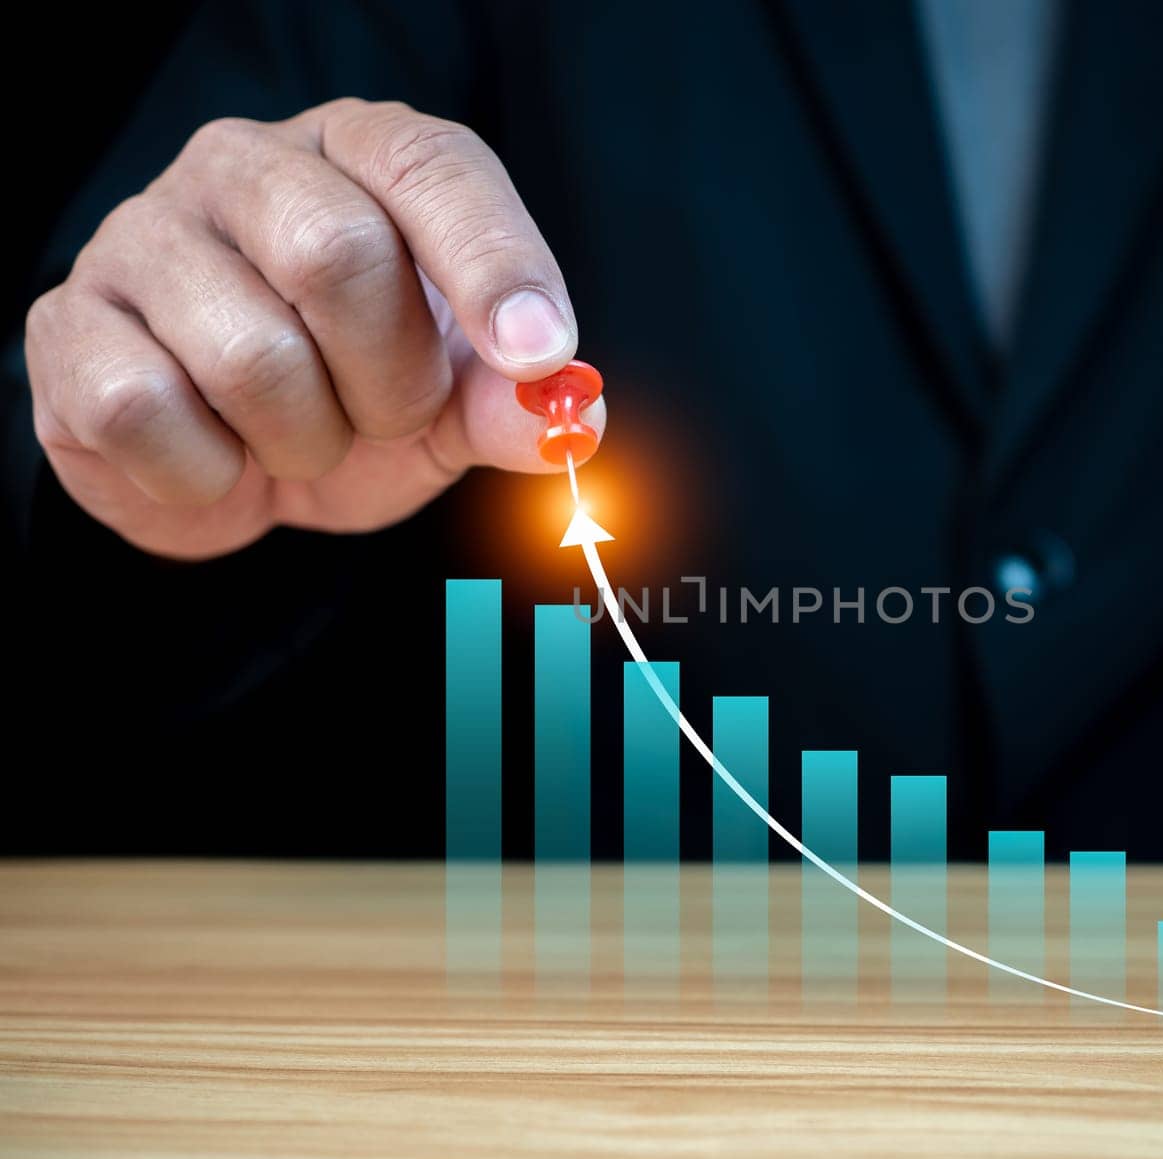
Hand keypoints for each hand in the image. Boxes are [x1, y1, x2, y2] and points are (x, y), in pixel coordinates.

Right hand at [23, 98, 603, 558]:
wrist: (237, 465)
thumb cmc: (356, 395)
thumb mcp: (454, 402)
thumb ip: (511, 402)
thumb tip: (568, 412)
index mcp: (357, 157)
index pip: (432, 167)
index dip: (494, 263)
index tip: (539, 353)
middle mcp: (243, 169)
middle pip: (337, 255)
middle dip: (390, 381)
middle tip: (387, 414)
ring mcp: (142, 238)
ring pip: (249, 355)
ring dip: (305, 440)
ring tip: (301, 434)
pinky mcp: (69, 326)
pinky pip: (148, 413)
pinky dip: (211, 473)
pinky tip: (219, 455)